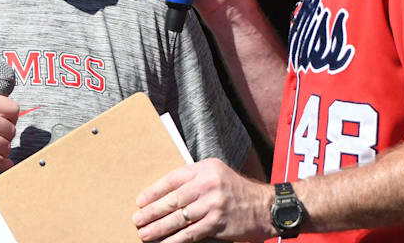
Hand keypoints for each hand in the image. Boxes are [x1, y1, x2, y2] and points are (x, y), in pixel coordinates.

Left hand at [132, 158, 272, 242]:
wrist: (266, 207)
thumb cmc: (237, 191)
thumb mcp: (217, 174)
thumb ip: (195, 179)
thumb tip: (165, 194)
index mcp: (205, 169)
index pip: (173, 179)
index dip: (154, 191)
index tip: (140, 201)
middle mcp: (208, 184)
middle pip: (173, 200)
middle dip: (152, 211)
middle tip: (137, 219)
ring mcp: (213, 205)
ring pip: (179, 218)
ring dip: (159, 228)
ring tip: (144, 233)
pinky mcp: (218, 223)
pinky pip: (191, 233)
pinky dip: (175, 240)